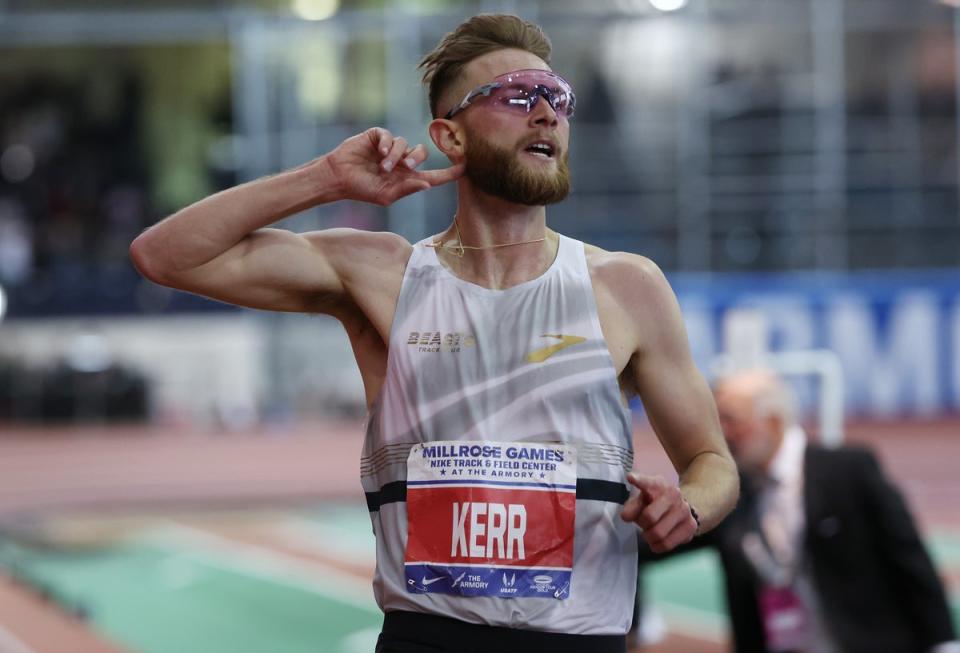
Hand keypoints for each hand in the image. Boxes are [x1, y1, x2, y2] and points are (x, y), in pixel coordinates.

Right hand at [324, 127, 463, 205]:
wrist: (339, 177)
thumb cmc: (362, 190)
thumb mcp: (386, 195)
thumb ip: (407, 189)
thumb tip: (427, 184)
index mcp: (406, 178)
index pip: (433, 175)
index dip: (450, 172)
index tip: (466, 166)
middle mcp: (401, 162)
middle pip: (421, 153)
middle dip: (416, 159)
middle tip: (404, 166)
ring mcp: (390, 148)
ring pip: (405, 143)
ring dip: (396, 155)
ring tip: (382, 165)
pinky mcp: (378, 137)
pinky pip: (389, 135)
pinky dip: (387, 143)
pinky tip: (379, 152)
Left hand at [620, 472, 697, 552]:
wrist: (681, 508)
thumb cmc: (655, 503)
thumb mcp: (641, 500)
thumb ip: (631, 507)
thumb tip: (626, 516)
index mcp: (657, 484)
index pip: (647, 483)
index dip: (639, 480)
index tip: (631, 478)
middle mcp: (673, 494)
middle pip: (649, 517)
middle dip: (641, 524)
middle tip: (642, 524)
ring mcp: (684, 510)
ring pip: (658, 533)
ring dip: (648, 537)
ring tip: (649, 533)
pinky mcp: (690, 526)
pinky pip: (668, 543)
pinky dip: (657, 546)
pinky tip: (655, 542)